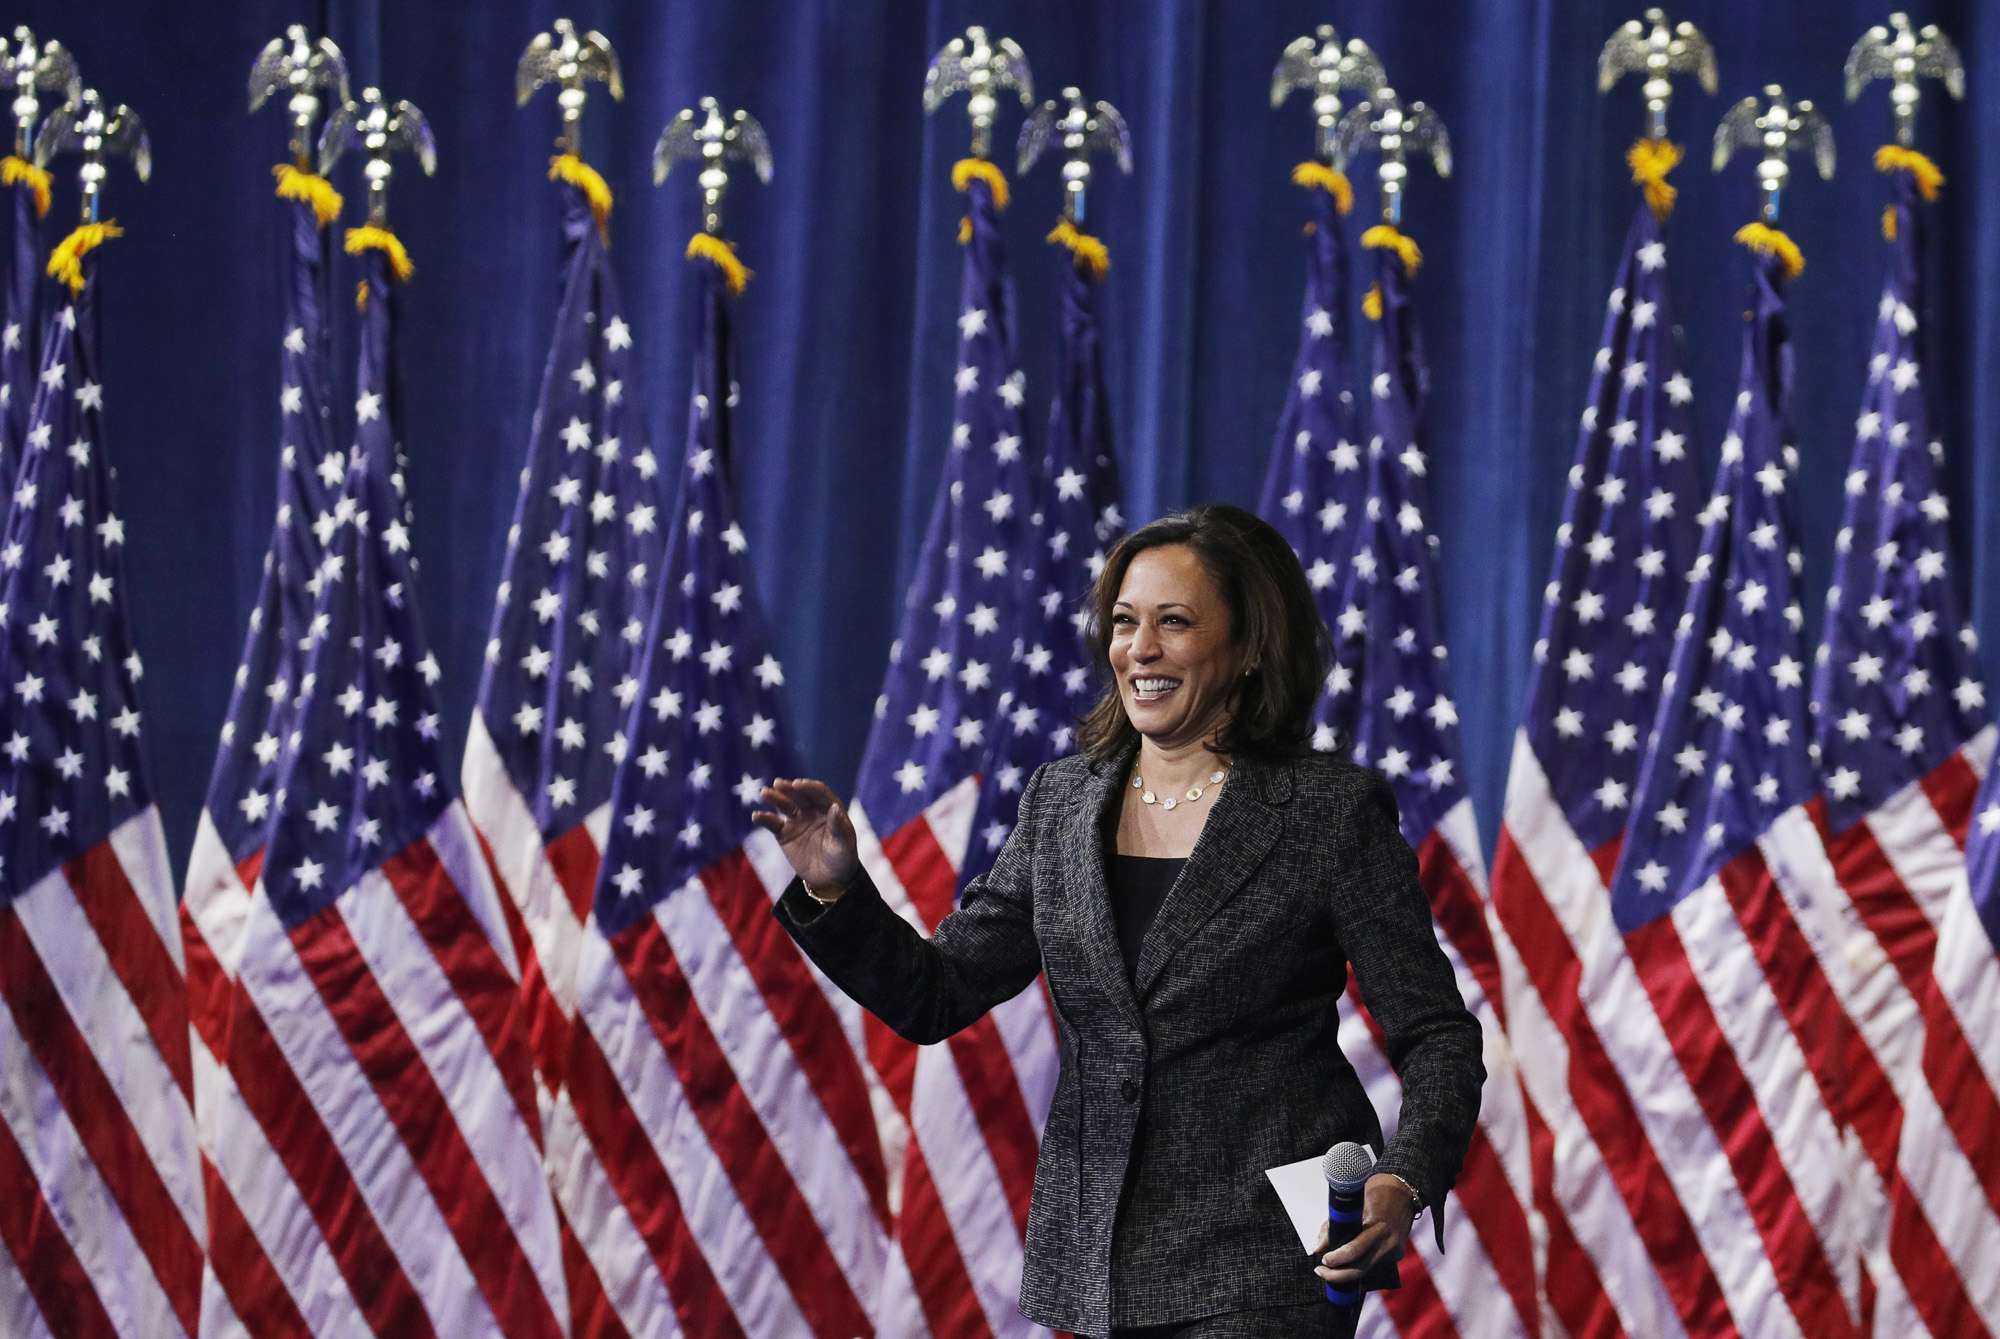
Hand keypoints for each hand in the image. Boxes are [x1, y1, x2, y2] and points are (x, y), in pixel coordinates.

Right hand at [752, 778, 861, 896]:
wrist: (829, 879)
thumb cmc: (842, 859)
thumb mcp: (844, 844)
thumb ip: (839, 827)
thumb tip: (835, 807)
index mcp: (829, 808)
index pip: (818, 792)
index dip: (809, 787)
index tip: (798, 785)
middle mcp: (811, 810)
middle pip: (799, 795)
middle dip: (789, 789)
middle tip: (778, 784)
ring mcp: (797, 820)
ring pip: (784, 805)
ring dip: (774, 798)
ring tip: (765, 793)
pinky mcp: (784, 834)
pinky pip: (772, 823)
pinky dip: (764, 818)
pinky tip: (756, 816)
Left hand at [1313, 1173, 1416, 1288]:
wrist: (1406, 1192)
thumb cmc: (1378, 1192)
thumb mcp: (1353, 1204)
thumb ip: (1334, 1225)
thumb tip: (1318, 1248)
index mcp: (1376, 1226)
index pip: (1353, 1250)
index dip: (1336, 1259)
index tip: (1323, 1260)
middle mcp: (1387, 1242)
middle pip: (1360, 1269)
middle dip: (1338, 1275)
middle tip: (1321, 1271)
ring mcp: (1394, 1250)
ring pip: (1367, 1269)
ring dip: (1348, 1271)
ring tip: (1332, 1267)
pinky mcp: (1397, 1254)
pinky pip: (1375, 1262)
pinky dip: (1362, 1261)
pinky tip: (1352, 1258)